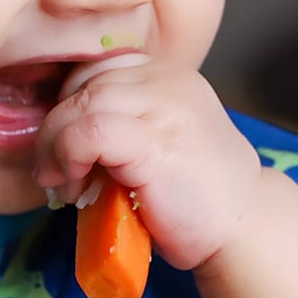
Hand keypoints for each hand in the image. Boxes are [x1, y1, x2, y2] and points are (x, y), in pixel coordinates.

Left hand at [34, 53, 262, 271]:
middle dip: (54, 127)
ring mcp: (164, 106)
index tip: (64, 146)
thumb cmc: (193, 195)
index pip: (95, 68)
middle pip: (83, 83)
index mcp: (167, 75)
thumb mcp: (155, 141)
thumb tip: (54, 131)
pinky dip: (68, 157)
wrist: (243, 228)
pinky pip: (88, 131)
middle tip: (54, 171)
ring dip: (55, 146)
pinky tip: (75, 186)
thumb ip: (119, 121)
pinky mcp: (156, 140)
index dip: (68, 106)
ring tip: (64, 183)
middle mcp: (167, 81)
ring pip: (80, 104)